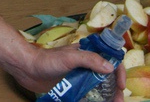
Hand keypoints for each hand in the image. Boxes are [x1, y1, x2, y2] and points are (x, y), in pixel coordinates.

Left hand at [8, 43, 124, 99]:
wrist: (28, 69)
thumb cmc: (47, 60)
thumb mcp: (70, 57)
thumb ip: (90, 59)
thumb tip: (109, 67)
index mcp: (88, 53)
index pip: (110, 60)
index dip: (119, 71)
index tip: (121, 85)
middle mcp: (86, 64)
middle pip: (107, 76)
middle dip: (115, 88)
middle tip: (118, 101)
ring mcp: (80, 76)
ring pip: (99, 87)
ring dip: (107, 96)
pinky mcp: (73, 87)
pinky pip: (88, 94)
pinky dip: (94, 100)